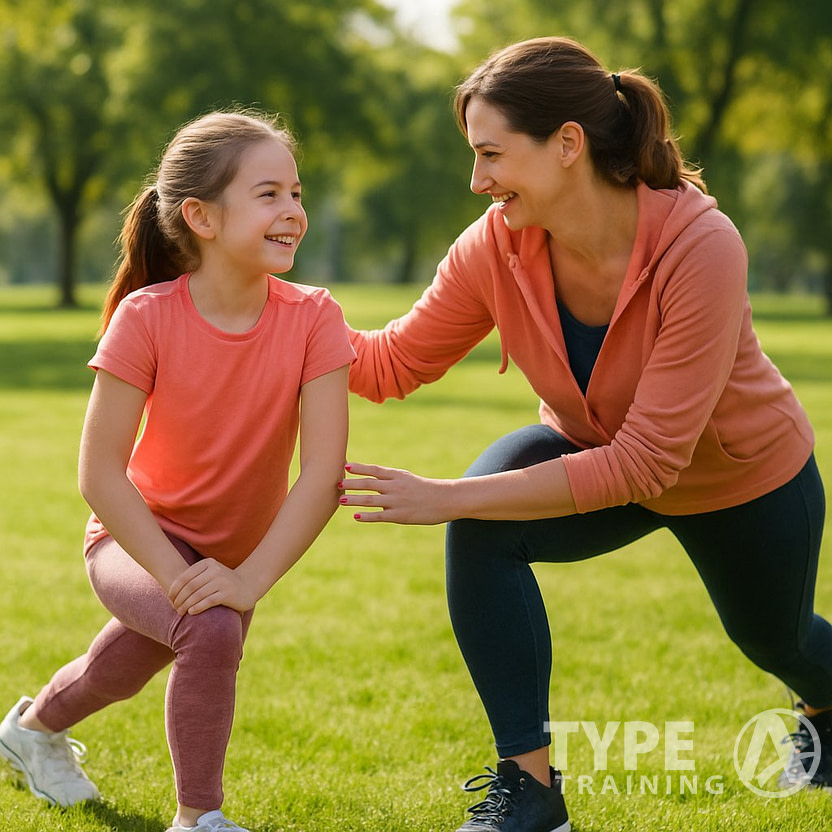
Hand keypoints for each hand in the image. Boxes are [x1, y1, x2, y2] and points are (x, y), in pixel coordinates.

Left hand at [168, 558, 257, 614]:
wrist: (248, 586)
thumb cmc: (223, 582)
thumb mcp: (210, 574)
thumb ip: (195, 578)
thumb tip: (172, 591)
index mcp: (208, 563)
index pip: (185, 576)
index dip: (174, 589)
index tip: (170, 599)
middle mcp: (215, 570)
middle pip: (190, 586)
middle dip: (179, 598)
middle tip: (175, 607)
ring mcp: (222, 581)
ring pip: (198, 594)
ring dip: (186, 605)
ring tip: (180, 612)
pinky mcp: (228, 593)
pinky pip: (208, 601)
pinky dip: (197, 607)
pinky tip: (191, 612)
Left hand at [339, 462, 453, 524]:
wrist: (446, 499)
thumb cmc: (426, 489)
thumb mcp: (408, 479)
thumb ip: (391, 479)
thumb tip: (373, 478)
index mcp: (398, 476)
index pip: (375, 470)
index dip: (360, 468)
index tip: (346, 466)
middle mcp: (395, 486)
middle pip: (369, 484)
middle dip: (352, 484)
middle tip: (337, 483)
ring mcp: (397, 501)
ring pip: (370, 499)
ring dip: (354, 500)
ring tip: (341, 500)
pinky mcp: (400, 516)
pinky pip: (379, 516)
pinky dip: (366, 516)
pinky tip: (356, 517)